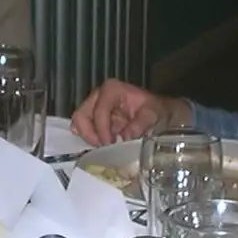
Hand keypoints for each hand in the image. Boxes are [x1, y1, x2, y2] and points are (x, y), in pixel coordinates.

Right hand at [70, 80, 191, 145]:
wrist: (159, 113)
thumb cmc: (156, 110)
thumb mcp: (153, 114)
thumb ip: (140, 124)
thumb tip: (126, 136)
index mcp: (112, 89)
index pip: (99, 111)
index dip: (102, 130)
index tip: (109, 144)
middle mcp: (99, 95)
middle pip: (81, 116)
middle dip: (91, 134)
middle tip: (104, 148)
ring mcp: (94, 106)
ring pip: (78, 123)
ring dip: (89, 137)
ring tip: (104, 147)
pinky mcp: (93, 117)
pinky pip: (81, 129)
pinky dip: (88, 138)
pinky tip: (101, 145)